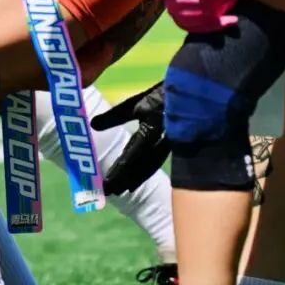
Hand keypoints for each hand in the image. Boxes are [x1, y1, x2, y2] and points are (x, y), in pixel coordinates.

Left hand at [92, 81, 168, 195]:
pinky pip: (157, 162)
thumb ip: (115, 116)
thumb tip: (93, 125)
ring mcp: (168, 147)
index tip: (105, 185)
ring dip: (136, 179)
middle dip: (124, 180)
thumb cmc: (163, 95)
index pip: (129, 158)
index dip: (117, 173)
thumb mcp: (137, 103)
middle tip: (110, 192)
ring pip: (150, 167)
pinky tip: (141, 175)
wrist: (192, 92)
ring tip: (124, 189)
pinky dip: (146, 171)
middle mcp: (160, 145)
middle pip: (139, 168)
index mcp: (150, 134)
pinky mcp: (173, 145)